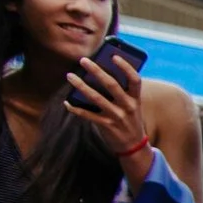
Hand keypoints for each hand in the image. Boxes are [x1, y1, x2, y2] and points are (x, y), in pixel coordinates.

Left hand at [64, 53, 148, 170]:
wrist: (134, 145)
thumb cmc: (129, 119)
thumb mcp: (131, 106)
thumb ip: (120, 92)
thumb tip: (96, 75)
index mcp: (136, 99)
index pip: (135, 80)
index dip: (126, 67)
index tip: (114, 56)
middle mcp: (128, 106)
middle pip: (112, 85)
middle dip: (96, 71)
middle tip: (83, 60)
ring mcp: (118, 117)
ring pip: (96, 98)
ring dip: (81, 86)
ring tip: (70, 76)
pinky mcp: (107, 126)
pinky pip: (88, 115)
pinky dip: (75, 109)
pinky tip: (67, 102)